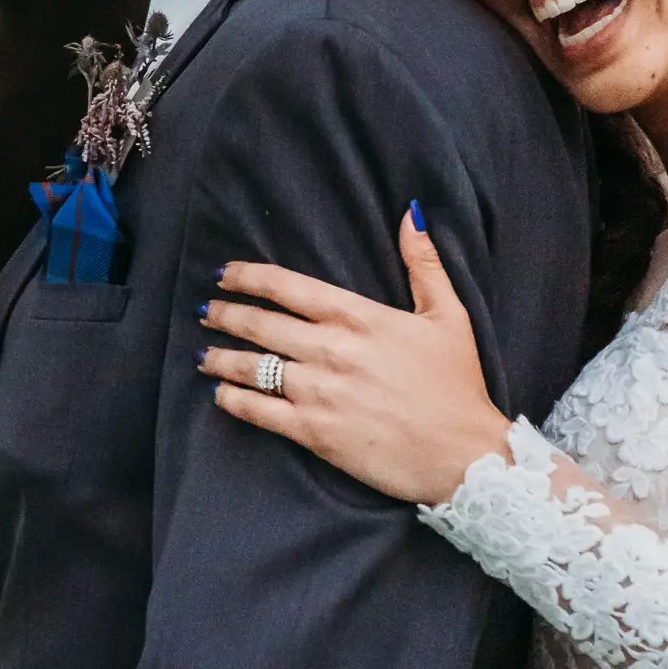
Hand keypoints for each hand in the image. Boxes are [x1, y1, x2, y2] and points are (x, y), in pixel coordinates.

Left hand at [197, 207, 512, 504]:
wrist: (464, 455)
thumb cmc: (458, 385)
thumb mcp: (450, 315)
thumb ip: (425, 263)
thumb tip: (412, 213)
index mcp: (359, 316)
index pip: (287, 286)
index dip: (248, 277)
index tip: (225, 274)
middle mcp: (331, 349)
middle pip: (260, 324)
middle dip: (225, 314)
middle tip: (206, 310)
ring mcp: (318, 392)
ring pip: (253, 367)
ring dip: (220, 358)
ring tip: (203, 354)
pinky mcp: (314, 433)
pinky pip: (259, 412)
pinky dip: (233, 401)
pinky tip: (220, 395)